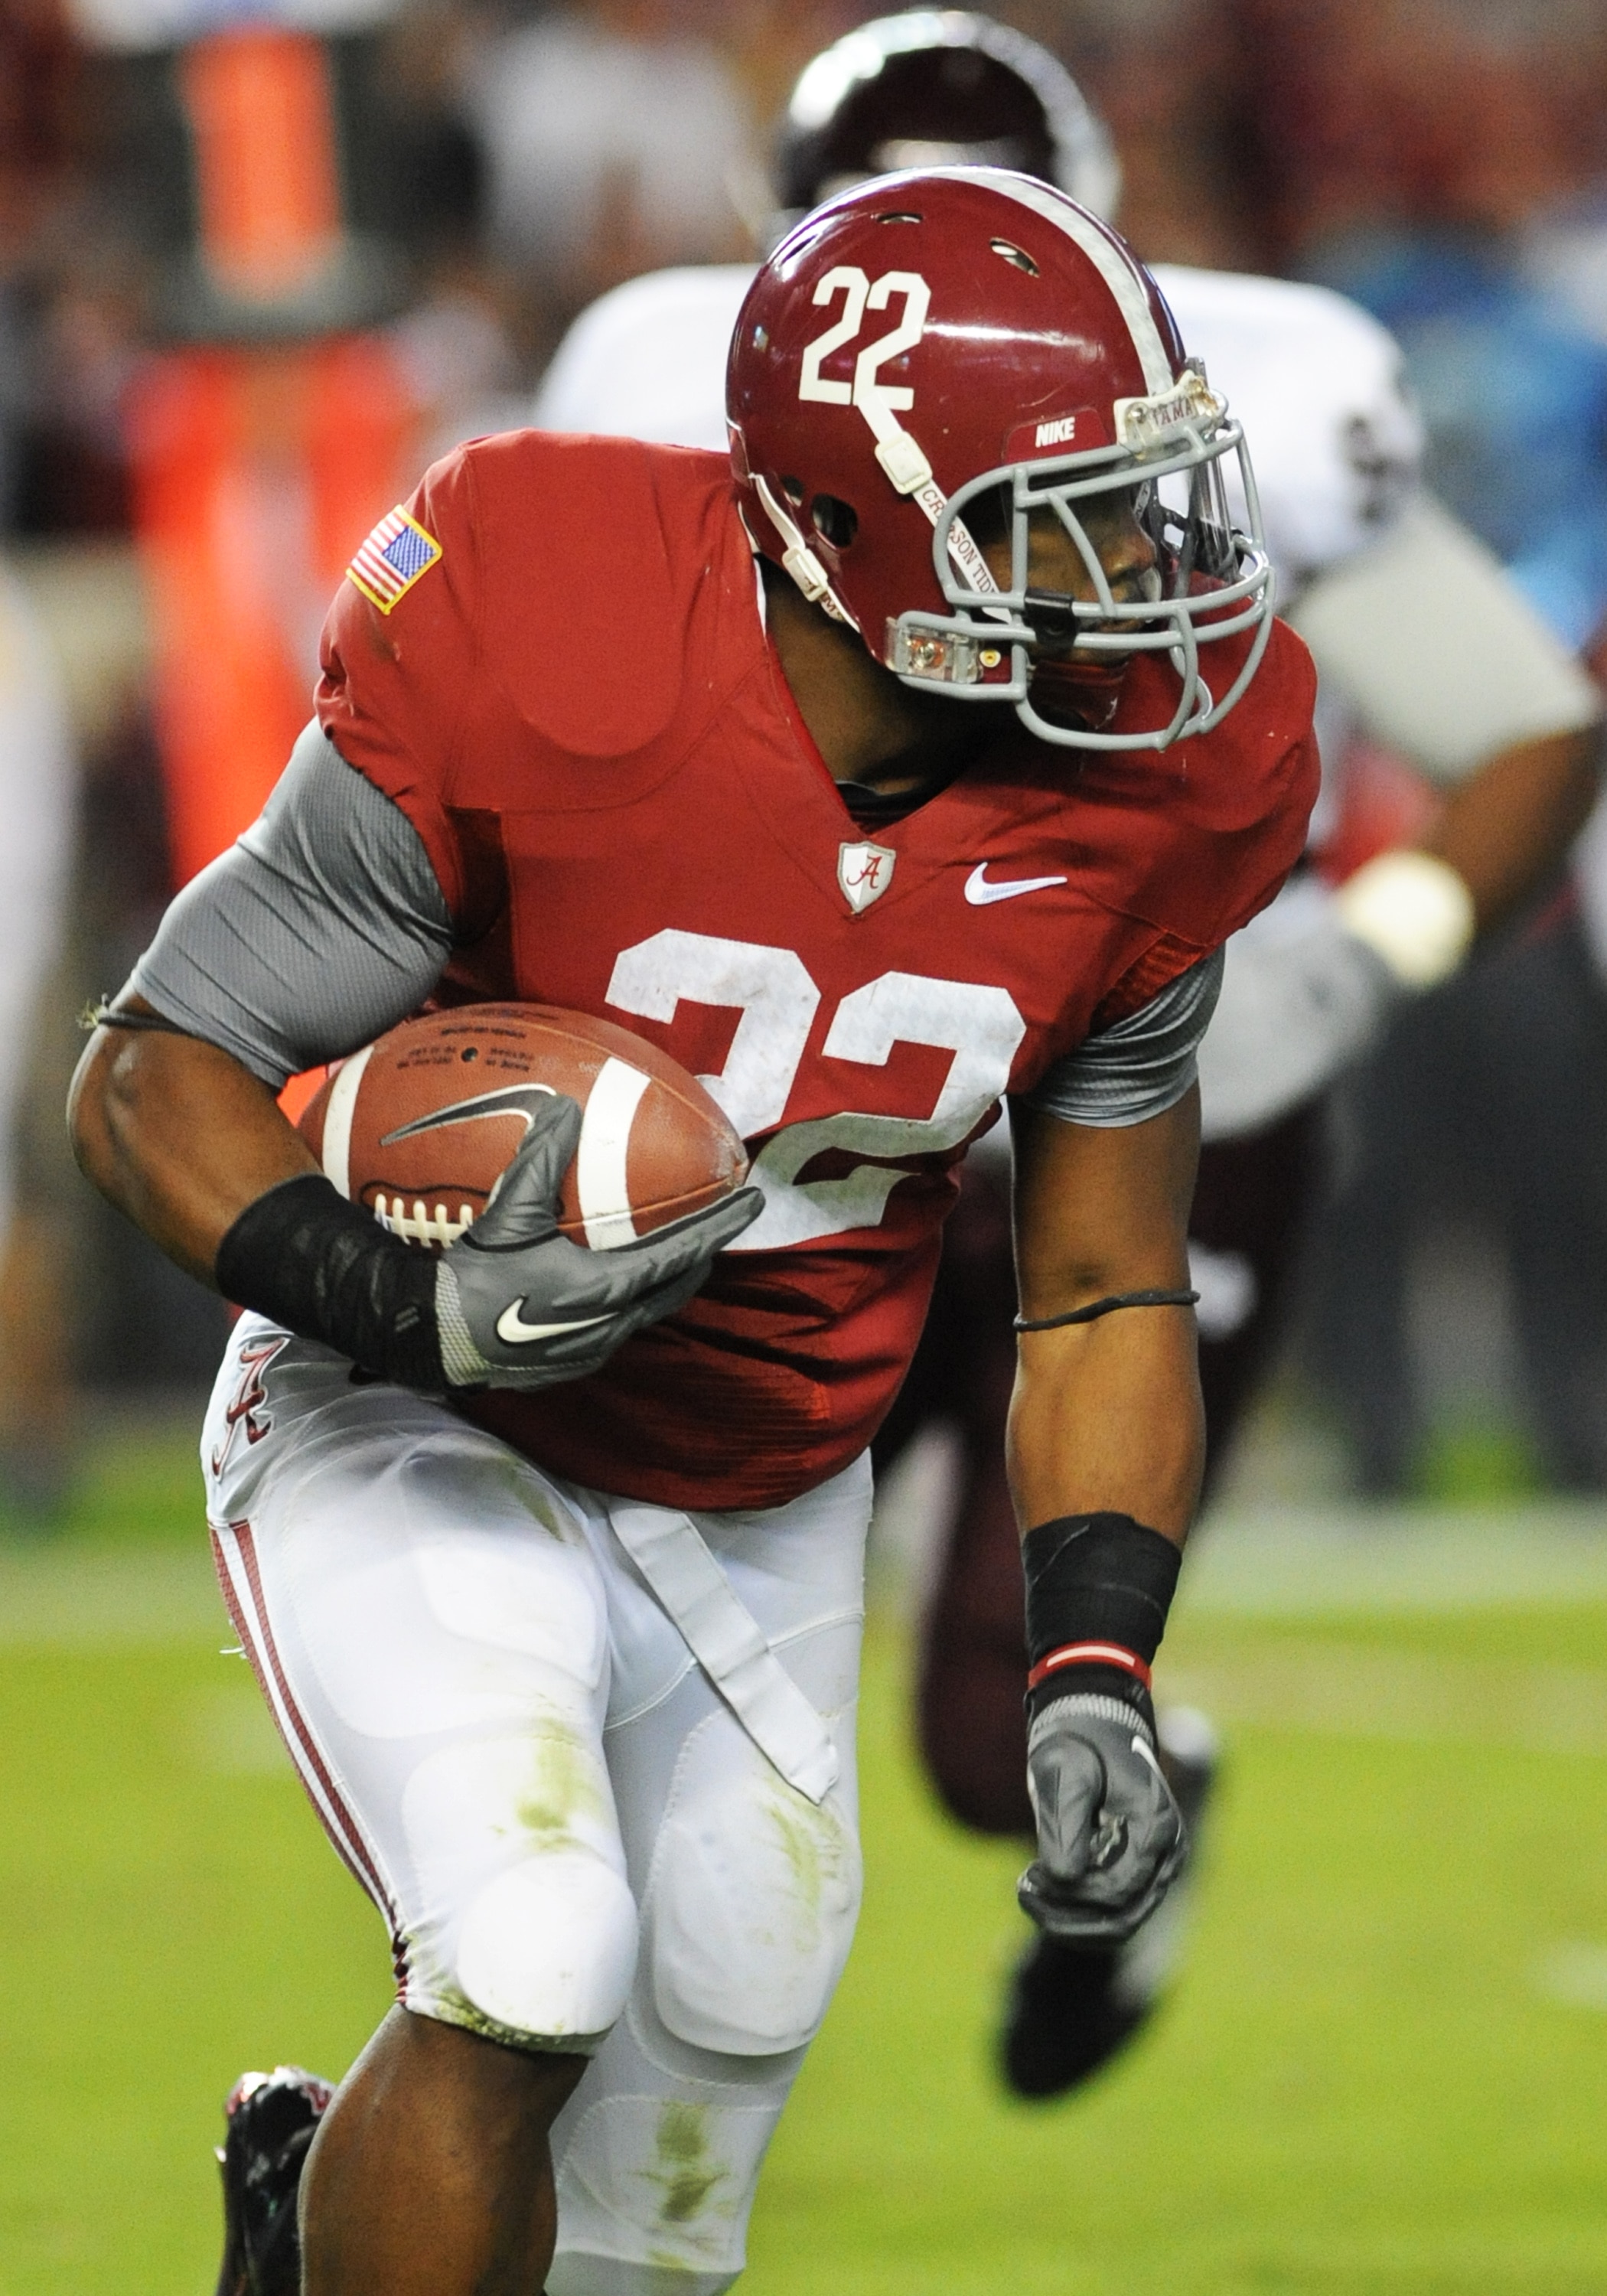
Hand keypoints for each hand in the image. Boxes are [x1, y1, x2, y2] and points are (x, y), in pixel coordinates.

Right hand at [434, 1094, 759, 1389]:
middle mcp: (610, 1325)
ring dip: (669, 1280)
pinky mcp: (569, 1363)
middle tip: (720, 1223)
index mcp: (607, 1289)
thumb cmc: (473, 1278)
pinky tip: (616, 1284)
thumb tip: (566, 1106)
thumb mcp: (509, 1212)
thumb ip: (542, 1159)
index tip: (753, 1202)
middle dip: (703, 1255)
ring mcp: (591, 1350)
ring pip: (648, 1311)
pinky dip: (633, 1300)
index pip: (683, 1254)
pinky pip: (618, 1327)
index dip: (721, 1226)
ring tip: (677, 1251)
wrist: (432, 1338)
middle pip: (676, 1287)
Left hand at [1017, 1691, 1185, 1943]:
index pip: (1116, 1891)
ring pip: (1120, 1923)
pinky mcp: (1143, 1869)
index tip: (1029, 1875)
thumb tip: (1063, 1879)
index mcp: (1155, 1825)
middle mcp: (1167, 1851)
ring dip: (1071, 1921)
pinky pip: (1117, 1911)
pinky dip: (1080, 1914)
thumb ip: (1065, 1823)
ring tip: (1029, 1895)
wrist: (1096, 1721)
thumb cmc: (1078, 1741)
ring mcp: (1160, 1863)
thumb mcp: (1064, 1770)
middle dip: (1067, 1917)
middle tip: (1023, 1891)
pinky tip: (1044, 1892)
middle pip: (1122, 1919)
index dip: (1069, 1896)